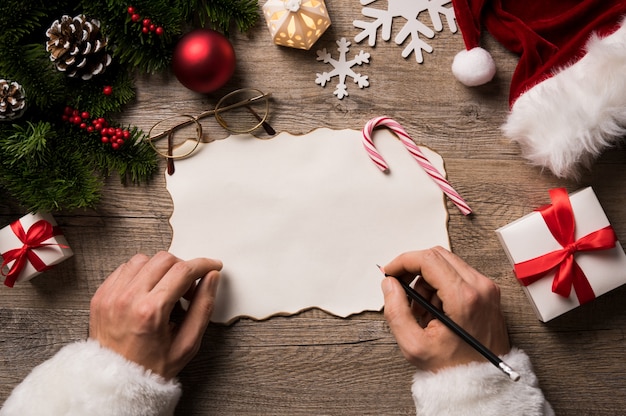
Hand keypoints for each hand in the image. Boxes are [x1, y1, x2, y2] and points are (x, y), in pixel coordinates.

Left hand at [89, 251, 222, 379]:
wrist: (116, 382)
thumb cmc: (150, 367)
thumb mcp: (188, 343)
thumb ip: (203, 306)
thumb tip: (211, 278)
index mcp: (150, 311)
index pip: (183, 270)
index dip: (203, 264)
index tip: (212, 266)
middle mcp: (127, 298)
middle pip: (164, 259)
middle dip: (183, 268)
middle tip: (188, 288)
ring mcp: (111, 295)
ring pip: (143, 259)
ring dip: (160, 269)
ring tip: (166, 290)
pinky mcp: (101, 295)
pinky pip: (124, 268)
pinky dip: (141, 273)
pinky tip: (148, 291)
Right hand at [381, 246, 509, 371]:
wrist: (485, 384)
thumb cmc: (456, 369)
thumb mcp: (414, 345)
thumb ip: (396, 310)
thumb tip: (389, 285)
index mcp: (464, 297)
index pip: (428, 259)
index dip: (403, 262)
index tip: (389, 272)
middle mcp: (480, 287)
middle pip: (438, 255)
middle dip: (413, 269)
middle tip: (400, 288)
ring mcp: (487, 289)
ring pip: (447, 264)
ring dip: (426, 280)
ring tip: (421, 310)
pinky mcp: (488, 293)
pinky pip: (458, 275)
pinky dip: (440, 286)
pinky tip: (434, 311)